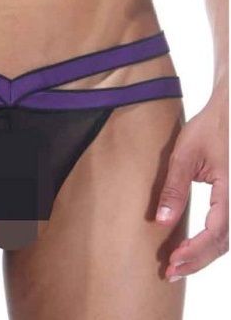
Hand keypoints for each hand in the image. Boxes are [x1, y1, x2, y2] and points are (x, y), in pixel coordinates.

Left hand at [155, 96, 228, 280]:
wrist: (227, 113)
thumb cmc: (207, 129)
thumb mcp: (184, 155)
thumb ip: (173, 189)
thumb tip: (161, 222)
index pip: (217, 231)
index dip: (195, 250)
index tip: (173, 259)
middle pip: (224, 242)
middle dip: (197, 260)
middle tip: (170, 272)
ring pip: (227, 238)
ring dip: (203, 254)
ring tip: (177, 265)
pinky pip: (226, 228)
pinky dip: (210, 242)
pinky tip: (191, 248)